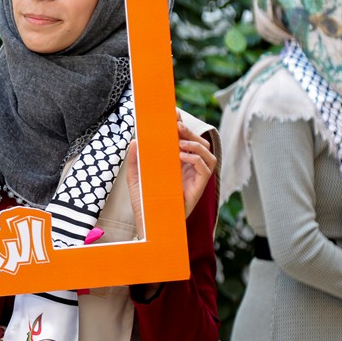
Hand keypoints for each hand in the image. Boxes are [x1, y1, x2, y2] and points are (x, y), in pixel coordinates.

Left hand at [125, 111, 217, 238]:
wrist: (149, 227)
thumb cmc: (144, 204)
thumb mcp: (135, 178)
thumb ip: (134, 160)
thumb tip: (135, 140)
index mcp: (176, 163)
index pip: (183, 139)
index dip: (181, 125)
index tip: (172, 113)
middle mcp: (188, 168)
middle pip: (198, 142)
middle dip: (189, 130)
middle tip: (175, 124)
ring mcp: (195, 178)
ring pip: (207, 153)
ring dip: (195, 143)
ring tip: (179, 141)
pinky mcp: (198, 188)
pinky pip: (206, 168)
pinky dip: (196, 158)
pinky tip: (182, 155)